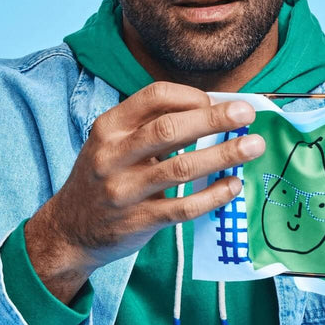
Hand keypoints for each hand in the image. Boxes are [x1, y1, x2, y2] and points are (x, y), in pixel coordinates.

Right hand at [24, 82, 264, 302]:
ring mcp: (125, 190)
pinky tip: (234, 185)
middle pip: (171, 129)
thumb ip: (153, 128)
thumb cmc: (104, 178)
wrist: (70, 229)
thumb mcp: (114, 144)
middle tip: (247, 114)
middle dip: (215, 119)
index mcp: (109, 127)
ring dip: (223, 155)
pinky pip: (184, 207)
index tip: (218, 101)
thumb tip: (212, 112)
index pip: (155, 97)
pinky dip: (213, 195)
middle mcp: (114, 155)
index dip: (192, 96)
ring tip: (253, 146)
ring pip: (182, 167)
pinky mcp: (139, 221)